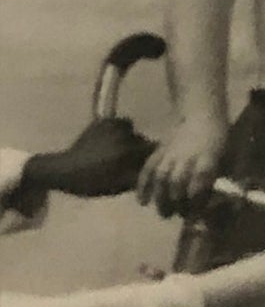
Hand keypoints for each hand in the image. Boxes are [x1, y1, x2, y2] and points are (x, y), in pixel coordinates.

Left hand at [22, 119, 157, 198]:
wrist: (62, 170)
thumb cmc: (92, 181)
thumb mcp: (120, 185)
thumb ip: (142, 176)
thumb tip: (159, 171)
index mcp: (130, 150)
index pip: (154, 149)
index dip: (154, 158)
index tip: (150, 165)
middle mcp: (125, 134)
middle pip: (142, 141)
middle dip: (140, 150)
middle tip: (130, 161)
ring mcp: (113, 125)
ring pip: (132, 132)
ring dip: (129, 140)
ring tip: (118, 152)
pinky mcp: (102, 121)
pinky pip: (120, 124)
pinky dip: (119, 132)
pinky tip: (109, 142)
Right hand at [136, 113, 228, 217]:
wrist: (202, 114)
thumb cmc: (219, 138)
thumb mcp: (228, 155)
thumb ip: (221, 176)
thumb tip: (223, 199)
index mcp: (207, 158)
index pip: (200, 183)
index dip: (197, 200)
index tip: (197, 214)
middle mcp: (187, 157)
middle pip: (178, 183)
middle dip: (177, 203)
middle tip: (179, 216)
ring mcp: (170, 154)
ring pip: (162, 178)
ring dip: (161, 198)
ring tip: (164, 214)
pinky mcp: (159, 151)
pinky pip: (148, 168)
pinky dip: (142, 185)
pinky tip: (141, 201)